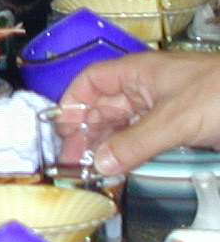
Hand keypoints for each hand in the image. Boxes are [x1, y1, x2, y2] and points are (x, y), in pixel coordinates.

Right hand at [60, 51, 219, 174]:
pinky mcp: (179, 126)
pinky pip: (144, 137)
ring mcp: (162, 107)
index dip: (72, 103)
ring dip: (106, 145)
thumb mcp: (175, 119)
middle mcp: (145, 87)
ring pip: (123, 125)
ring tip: (92, 168)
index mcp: (137, 72)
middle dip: (85, 131)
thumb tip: (100, 163)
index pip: (90, 82)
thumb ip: (135, 142)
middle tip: (72, 161)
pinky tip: (121, 166)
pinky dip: (129, 151)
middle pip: (104, 107)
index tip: (62, 131)